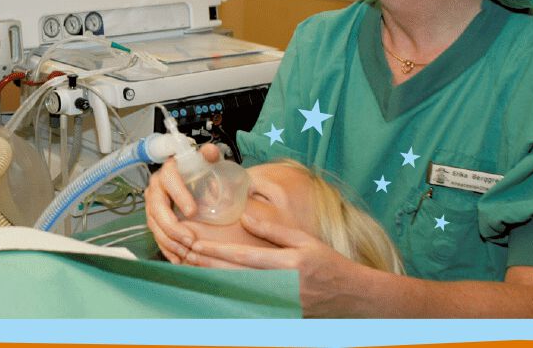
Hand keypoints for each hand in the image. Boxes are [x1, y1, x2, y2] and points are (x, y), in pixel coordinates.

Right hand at [144, 143, 222, 262]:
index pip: (169, 180)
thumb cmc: (201, 173)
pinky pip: (155, 235)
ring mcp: (152, 204)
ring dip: (169, 240)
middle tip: (190, 239)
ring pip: (154, 224)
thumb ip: (210, 156)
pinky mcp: (153, 219)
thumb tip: (209, 152)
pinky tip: (178, 258)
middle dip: (172, 226)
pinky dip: (166, 248)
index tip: (193, 211)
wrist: (193, 183)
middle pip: (157, 208)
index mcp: (169, 170)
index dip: (179, 195)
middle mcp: (156, 187)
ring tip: (186, 251)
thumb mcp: (208, 162)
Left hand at [183, 213, 366, 316]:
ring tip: (187, 268)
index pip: (243, 258)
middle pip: (232, 276)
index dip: (215, 251)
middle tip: (182, 254)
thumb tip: (246, 218)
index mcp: (288, 264)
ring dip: (210, 280)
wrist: (350, 297)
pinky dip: (224, 294)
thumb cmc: (329, 265)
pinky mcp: (276, 314)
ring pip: (234, 292)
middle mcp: (280, 286)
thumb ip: (274, 230)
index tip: (195, 243)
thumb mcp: (305, 241)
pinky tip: (208, 287)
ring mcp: (277, 303)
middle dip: (204, 265)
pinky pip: (244, 304)